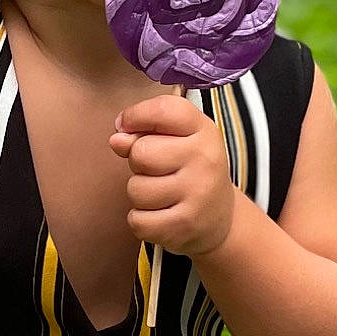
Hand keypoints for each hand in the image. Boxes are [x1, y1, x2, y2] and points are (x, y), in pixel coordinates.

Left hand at [110, 96, 236, 257]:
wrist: (219, 218)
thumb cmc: (190, 172)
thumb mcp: (177, 142)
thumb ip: (143, 134)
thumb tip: (117, 140)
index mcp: (203, 130)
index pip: (163, 110)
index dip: (135, 115)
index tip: (127, 125)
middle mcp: (204, 159)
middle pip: (141, 153)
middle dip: (137, 163)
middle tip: (155, 171)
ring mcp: (197, 194)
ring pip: (136, 190)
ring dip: (139, 194)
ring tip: (160, 195)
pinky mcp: (185, 225)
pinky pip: (138, 220)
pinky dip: (141, 220)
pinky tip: (159, 215)